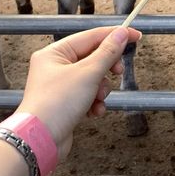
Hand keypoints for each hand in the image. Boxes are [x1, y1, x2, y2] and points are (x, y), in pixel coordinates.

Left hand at [16, 26, 140, 160]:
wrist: (40, 141)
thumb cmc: (56, 105)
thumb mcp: (88, 73)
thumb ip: (108, 52)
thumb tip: (121, 34)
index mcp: (54, 53)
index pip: (91, 36)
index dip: (115, 35)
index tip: (134, 36)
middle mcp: (55, 67)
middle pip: (93, 58)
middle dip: (107, 68)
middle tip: (118, 71)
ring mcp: (60, 86)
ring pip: (93, 78)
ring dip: (101, 89)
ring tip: (98, 98)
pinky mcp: (65, 103)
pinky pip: (88, 95)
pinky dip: (95, 102)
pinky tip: (94, 111)